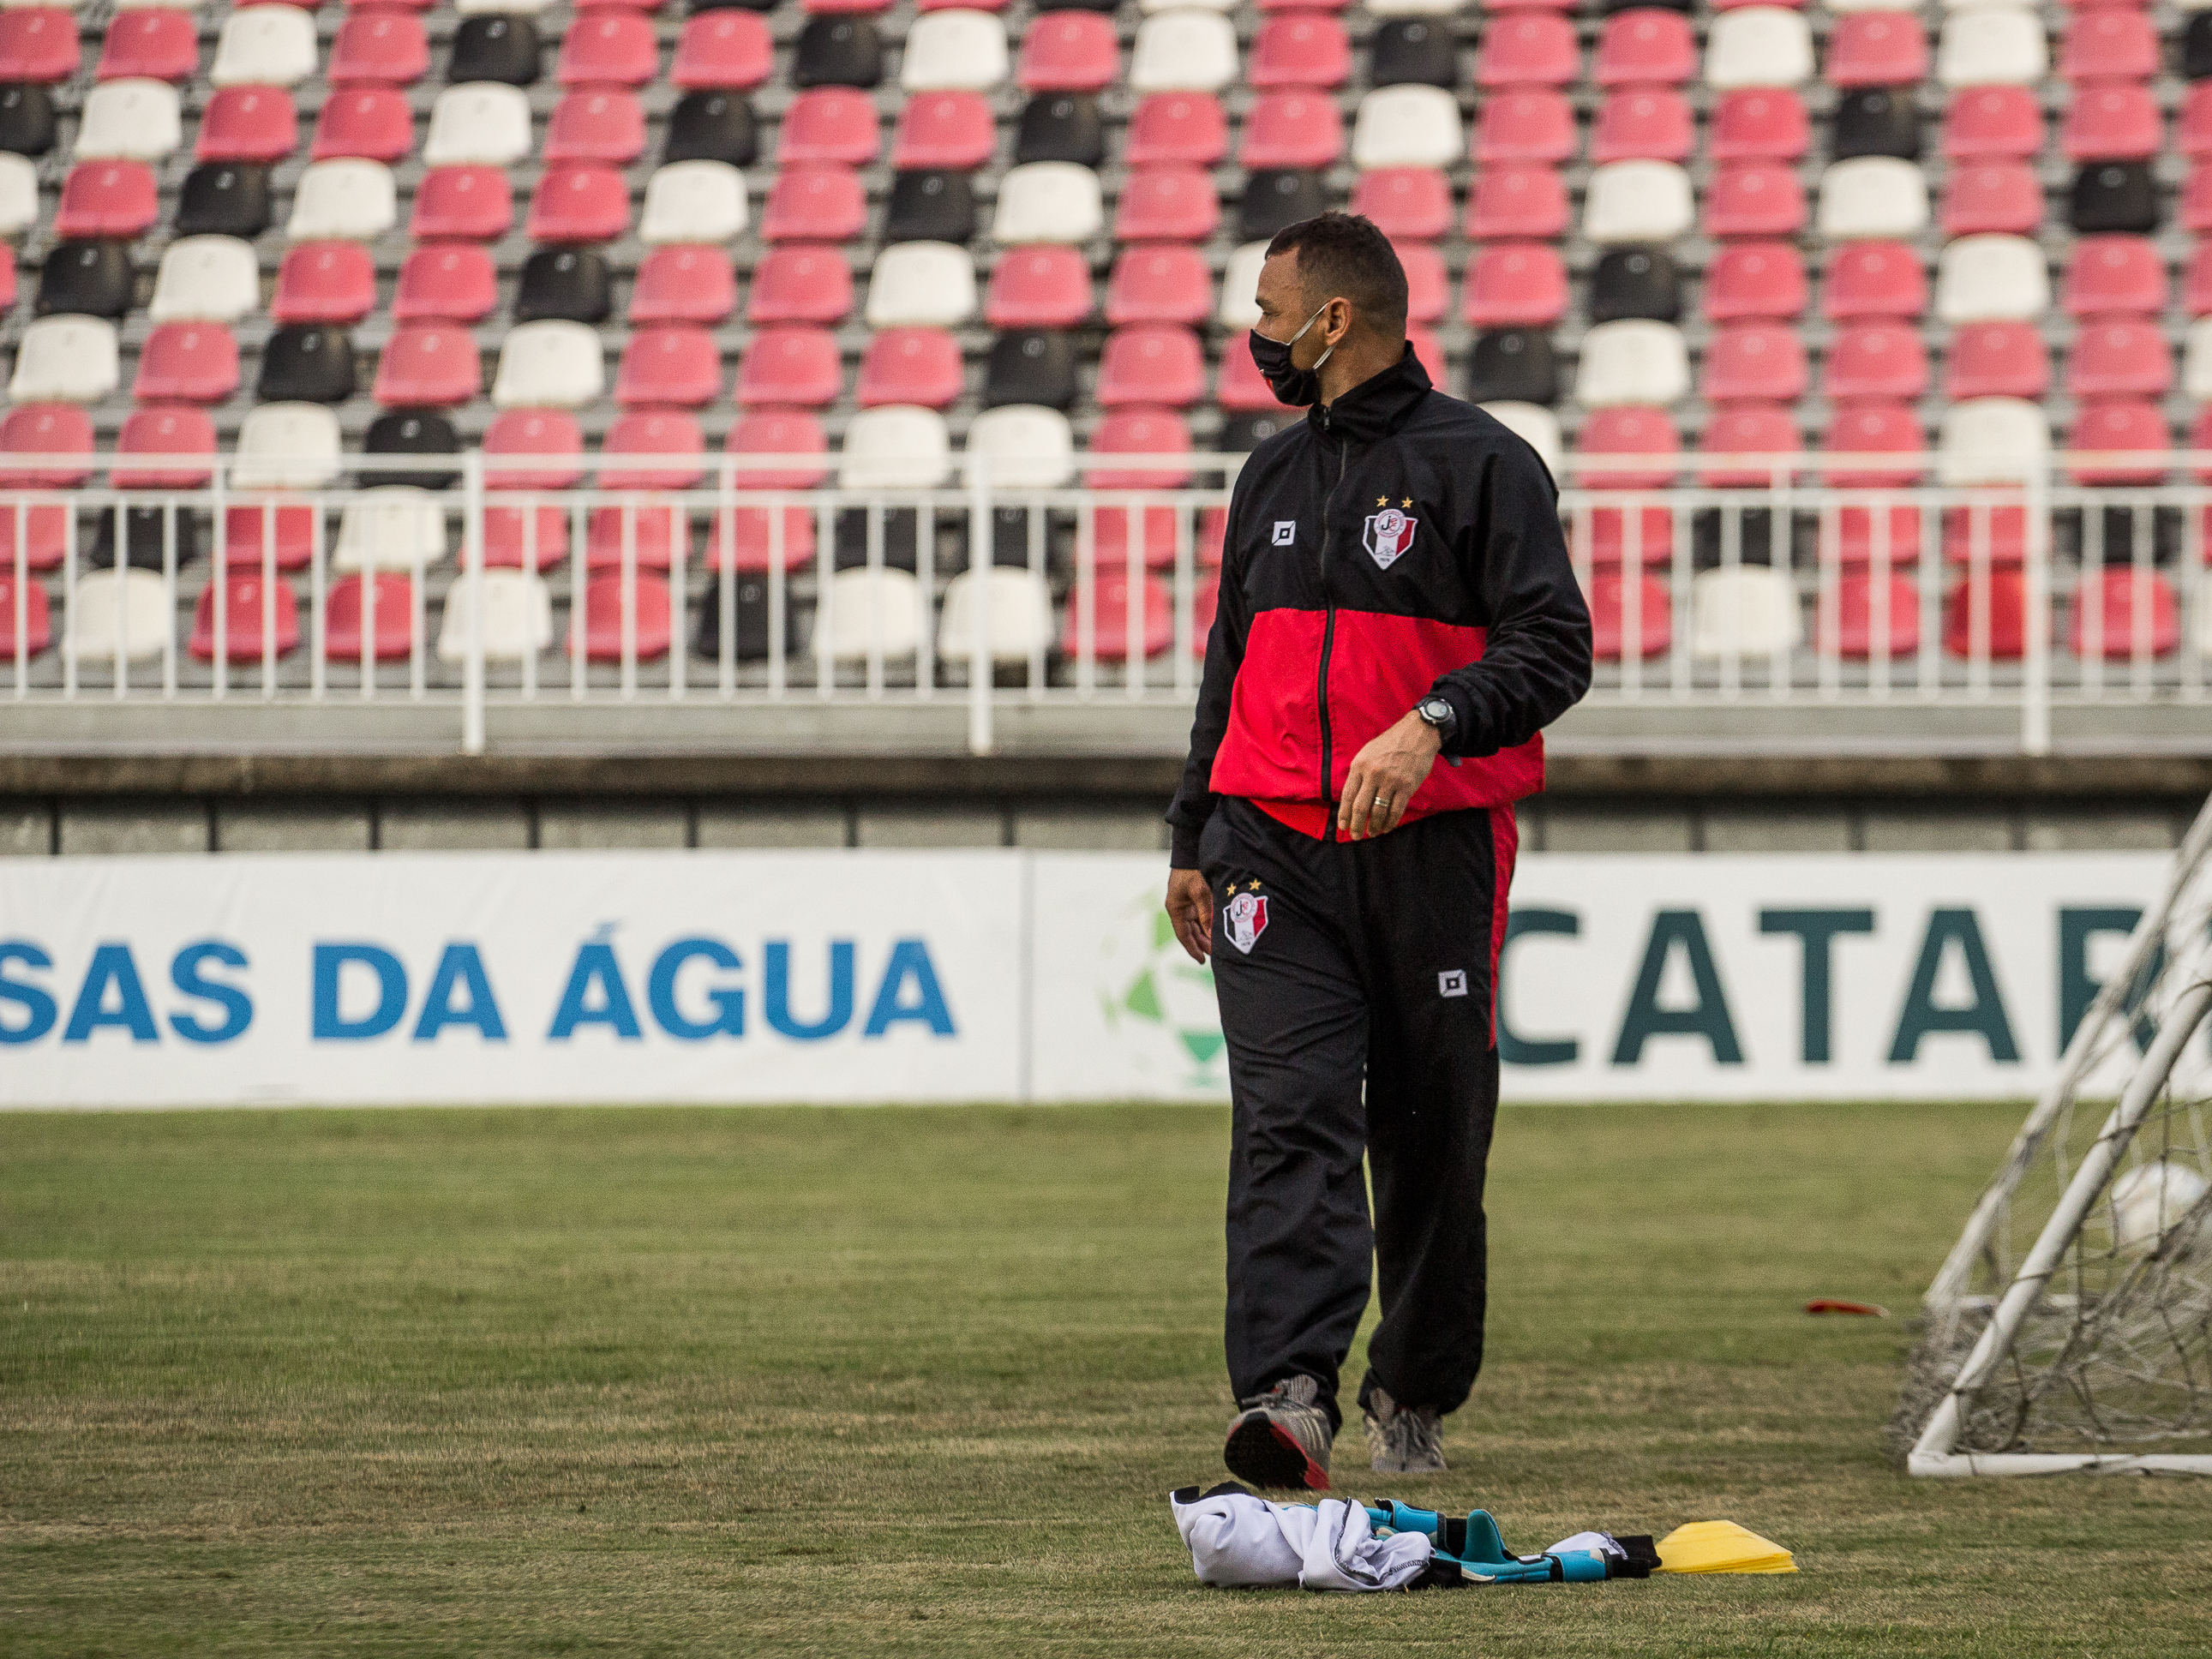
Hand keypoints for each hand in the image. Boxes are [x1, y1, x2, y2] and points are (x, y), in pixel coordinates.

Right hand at [1166, 868, 1212, 963]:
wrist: (1191, 851)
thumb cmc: (1193, 870)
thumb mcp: (1200, 892)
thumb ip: (1205, 914)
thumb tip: (1211, 935)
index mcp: (1175, 908)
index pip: (1183, 935)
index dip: (1193, 949)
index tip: (1202, 960)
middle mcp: (1179, 908)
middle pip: (1190, 932)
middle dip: (1202, 944)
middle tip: (1216, 955)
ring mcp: (1186, 903)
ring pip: (1196, 926)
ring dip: (1206, 935)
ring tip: (1217, 946)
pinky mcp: (1194, 898)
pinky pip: (1201, 916)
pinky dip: (1208, 925)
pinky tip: (1216, 931)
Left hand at [1337, 710, 1442, 839]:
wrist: (1417, 733)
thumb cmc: (1390, 743)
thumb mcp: (1367, 752)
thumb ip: (1359, 773)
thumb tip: (1351, 797)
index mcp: (1360, 765)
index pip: (1347, 795)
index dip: (1343, 814)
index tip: (1342, 827)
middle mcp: (1373, 773)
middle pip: (1360, 807)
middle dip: (1356, 825)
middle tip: (1356, 836)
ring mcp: (1390, 780)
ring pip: (1378, 811)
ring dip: (1374, 826)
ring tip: (1372, 833)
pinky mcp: (1407, 786)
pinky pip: (1396, 810)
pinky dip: (1390, 822)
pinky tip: (1387, 827)